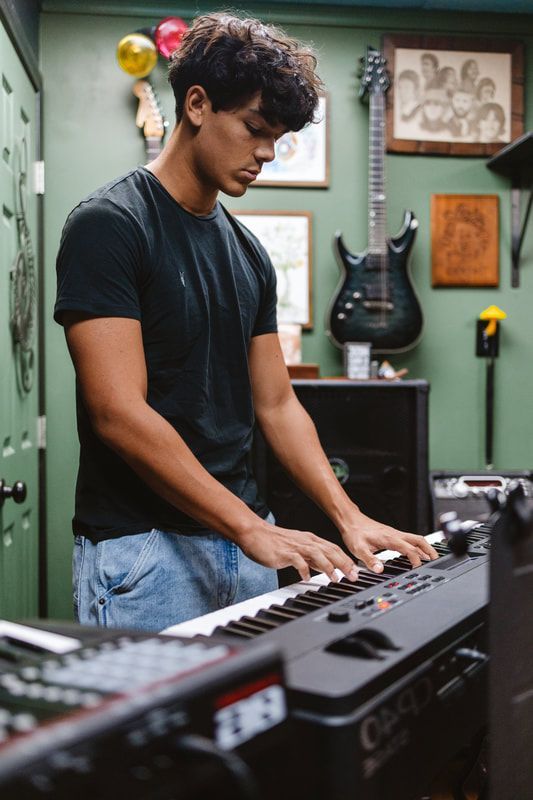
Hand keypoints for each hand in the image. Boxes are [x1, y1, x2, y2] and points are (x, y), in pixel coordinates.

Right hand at [239, 520, 358, 582]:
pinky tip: (307, 578)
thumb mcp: (297, 549)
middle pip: (329, 551)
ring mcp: (295, 546)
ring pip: (317, 554)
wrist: (254, 533)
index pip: (333, 549)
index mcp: (310, 540)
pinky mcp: (284, 552)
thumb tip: (324, 568)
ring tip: (335, 578)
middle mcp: (305, 541)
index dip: (346, 559)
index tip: (355, 571)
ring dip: (328, 566)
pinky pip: (297, 561)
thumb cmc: (274, 542)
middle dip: (344, 564)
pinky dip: (304, 569)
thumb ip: (311, 558)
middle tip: (353, 576)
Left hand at [340, 510, 438, 573]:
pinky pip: (410, 539)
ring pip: (416, 539)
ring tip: (431, 558)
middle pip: (419, 540)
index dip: (416, 560)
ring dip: (425, 548)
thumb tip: (380, 570)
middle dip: (429, 550)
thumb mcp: (358, 549)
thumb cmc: (355, 533)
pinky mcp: (392, 534)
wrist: (351, 520)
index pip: (409, 549)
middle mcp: (395, 534)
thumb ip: (369, 560)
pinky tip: (416, 552)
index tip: (417, 569)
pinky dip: (417, 546)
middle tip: (436, 561)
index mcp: (389, 538)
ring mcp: (395, 533)